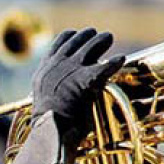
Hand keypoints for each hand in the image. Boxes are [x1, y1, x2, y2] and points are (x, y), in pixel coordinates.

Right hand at [32, 28, 124, 142]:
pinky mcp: (86, 80)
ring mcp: (71, 70)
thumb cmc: (47, 123)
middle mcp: (57, 65)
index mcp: (45, 69)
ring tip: (108, 37)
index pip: (58, 44)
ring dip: (101, 41)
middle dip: (88, 36)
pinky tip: (120, 59)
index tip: (76, 34)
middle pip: (76, 41)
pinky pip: (105, 67)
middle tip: (99, 35)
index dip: (70, 37)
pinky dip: (114, 62)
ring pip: (89, 47)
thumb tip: (60, 91)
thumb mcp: (43, 99)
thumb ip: (51, 89)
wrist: (49, 129)